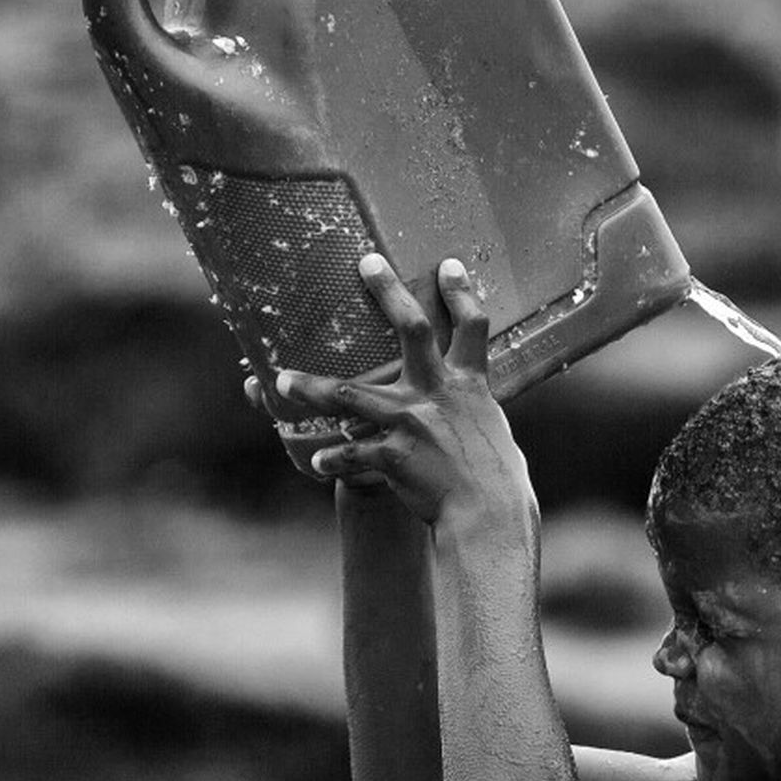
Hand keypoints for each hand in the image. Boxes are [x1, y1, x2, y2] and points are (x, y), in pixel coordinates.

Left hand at [271, 255, 529, 525]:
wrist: (490, 517)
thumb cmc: (499, 484)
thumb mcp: (491, 435)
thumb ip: (472, 416)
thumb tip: (467, 412)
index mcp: (470, 387)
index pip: (472, 327)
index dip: (461, 293)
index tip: (447, 264)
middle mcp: (440, 393)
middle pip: (412, 329)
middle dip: (389, 292)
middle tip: (367, 263)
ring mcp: (414, 422)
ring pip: (350, 394)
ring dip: (312, 387)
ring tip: (281, 381)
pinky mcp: (394, 456)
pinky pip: (352, 454)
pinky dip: (334, 458)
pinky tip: (317, 461)